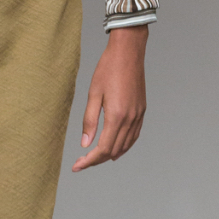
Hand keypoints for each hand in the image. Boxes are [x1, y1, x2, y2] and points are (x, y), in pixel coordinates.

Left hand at [71, 25, 147, 171]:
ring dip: (110, 155)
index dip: (89, 161)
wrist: (128, 52)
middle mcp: (130, 119)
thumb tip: (85, 144)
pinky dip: (124, 146)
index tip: (77, 166)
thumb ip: (89, 121)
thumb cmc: (107, 69)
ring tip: (95, 158)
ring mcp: (138, 115)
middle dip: (97, 160)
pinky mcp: (142, 111)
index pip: (103, 148)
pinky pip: (134, 136)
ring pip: (125, 146)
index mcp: (116, 116)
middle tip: (81, 162)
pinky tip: (115, 147)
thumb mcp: (93, 94)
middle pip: (114, 150)